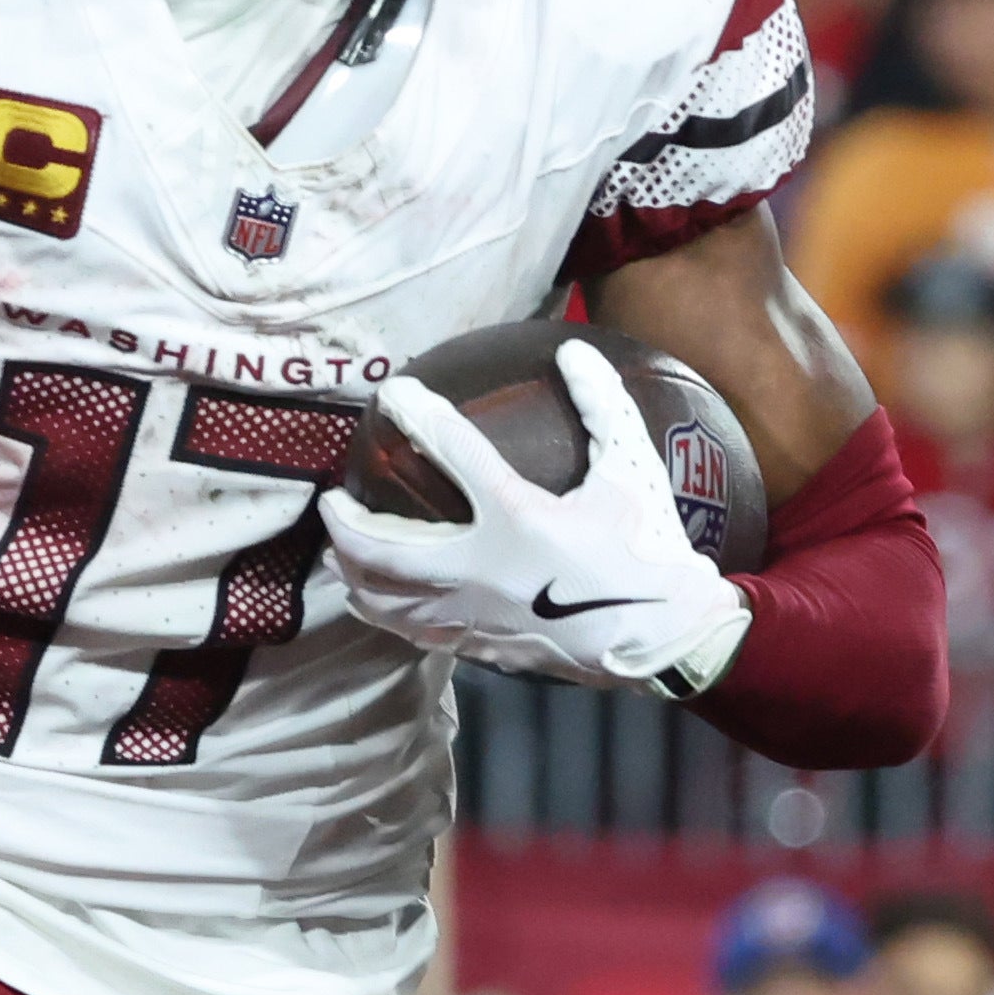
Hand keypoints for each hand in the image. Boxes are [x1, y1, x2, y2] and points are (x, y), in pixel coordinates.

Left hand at [323, 343, 753, 691]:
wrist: (663, 637)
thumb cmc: (648, 549)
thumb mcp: (631, 470)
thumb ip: (602, 408)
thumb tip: (575, 351)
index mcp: (519, 516)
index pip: (453, 454)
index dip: (419, 416)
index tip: (394, 393)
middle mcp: (482, 567)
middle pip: (385, 548)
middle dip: (347, 522)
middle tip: (330, 499)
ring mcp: (474, 613)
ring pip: (387, 598)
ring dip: (353, 571)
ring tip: (336, 551)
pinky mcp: (480, 644)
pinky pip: (413, 630)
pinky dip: (383, 611)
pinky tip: (371, 601)